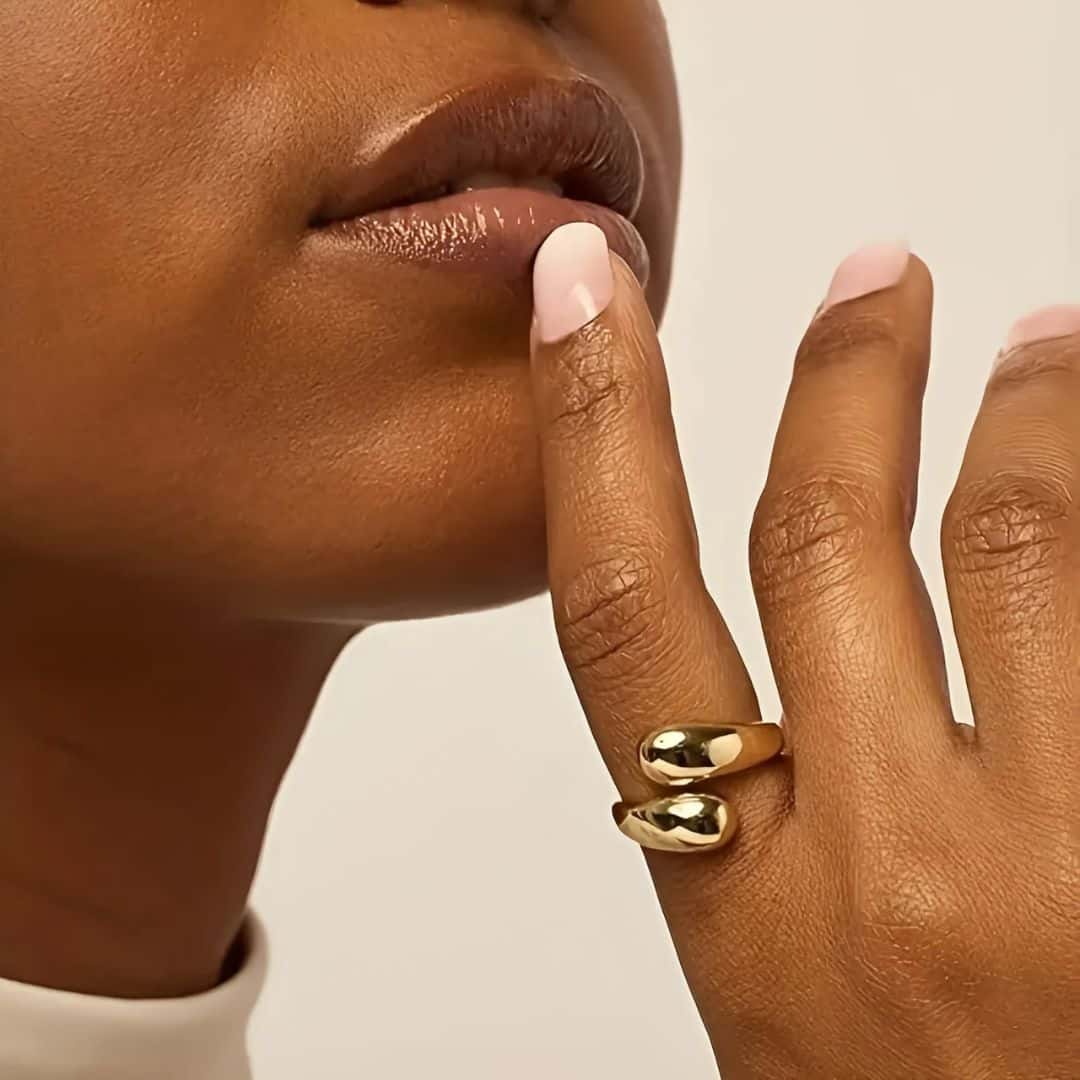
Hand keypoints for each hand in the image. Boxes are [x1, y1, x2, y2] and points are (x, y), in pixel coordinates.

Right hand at [529, 226, 1077, 1078]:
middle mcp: (892, 870)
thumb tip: (790, 671)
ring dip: (1029, 417)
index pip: (621, 611)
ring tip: (1044, 350)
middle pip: (823, 535)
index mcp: (749, 913)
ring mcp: (1061, 861)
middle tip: (874, 279)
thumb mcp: (785, 1008)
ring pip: (1015, 543)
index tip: (586, 299)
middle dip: (842, 376)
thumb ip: (770, 837)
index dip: (592, 425)